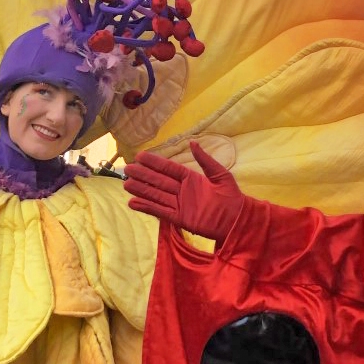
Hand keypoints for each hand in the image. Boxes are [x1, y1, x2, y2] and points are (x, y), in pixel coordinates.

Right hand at [124, 142, 245, 241]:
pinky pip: (160, 211)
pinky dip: (147, 207)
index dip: (154, 163)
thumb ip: (205, 160)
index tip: (140, 156)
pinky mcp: (179, 218)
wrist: (237, 220)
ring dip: (141, 190)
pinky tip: (133, 203)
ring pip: (156, 195)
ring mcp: (179, 205)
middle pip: (158, 181)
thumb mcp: (220, 175)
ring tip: (126, 184)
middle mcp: (182, 190)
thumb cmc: (232, 197)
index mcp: (190, 178)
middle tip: (127, 169)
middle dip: (143, 175)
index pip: (168, 168)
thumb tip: (193, 143)